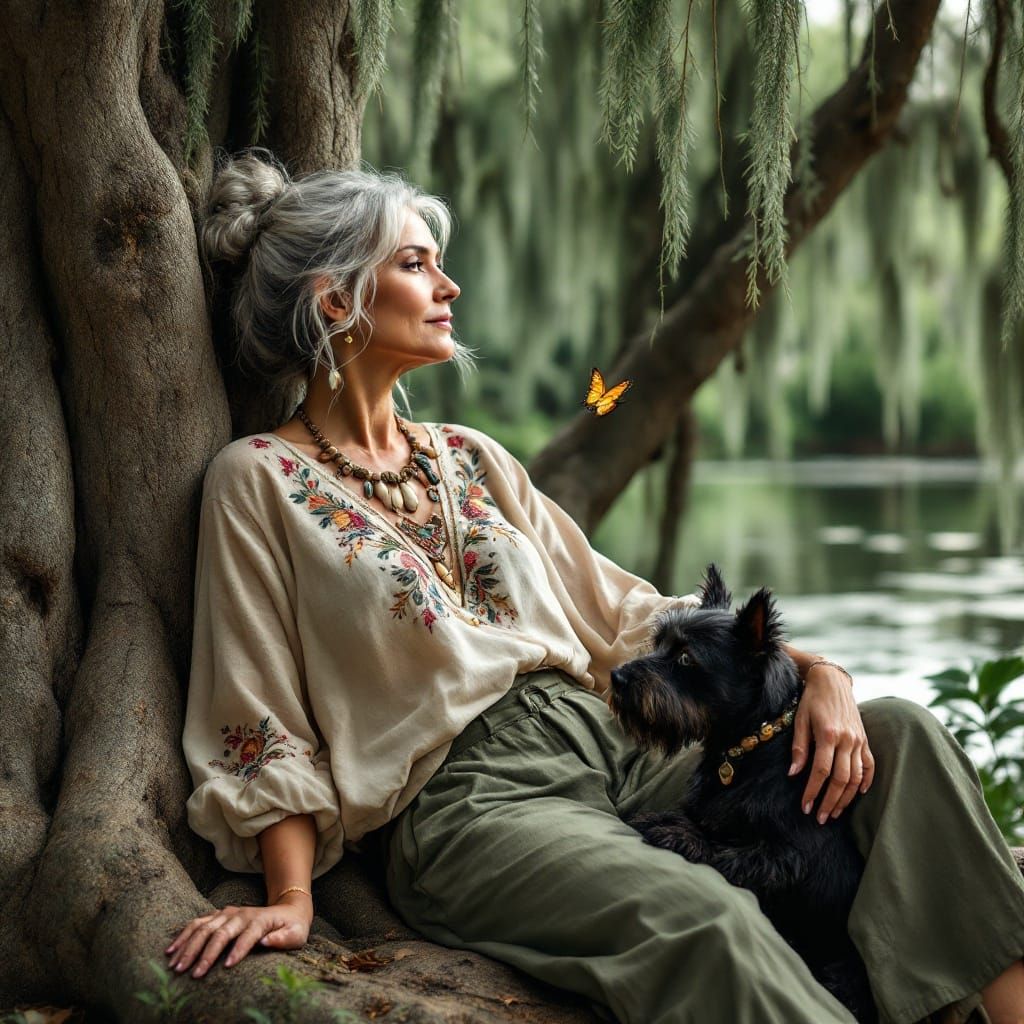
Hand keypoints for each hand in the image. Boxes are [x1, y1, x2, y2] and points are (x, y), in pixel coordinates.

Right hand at [164, 894, 312, 978]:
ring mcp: (228, 913)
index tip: (227, 967)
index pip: (248, 935)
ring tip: (176, 966)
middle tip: (193, 974)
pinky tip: (171, 951)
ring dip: (189, 946)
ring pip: (204, 927)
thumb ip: (283, 939)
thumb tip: (266, 943)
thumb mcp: (296, 934)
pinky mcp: (218, 915)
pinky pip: (197, 924)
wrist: (287, 908)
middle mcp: (241, 914)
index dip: (239, 950)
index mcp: (261, 920)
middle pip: (221, 932)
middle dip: (206, 953)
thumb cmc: (292, 927)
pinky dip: (183, 936)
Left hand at [788, 664, 874, 823]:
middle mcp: (847, 740)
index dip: (813, 791)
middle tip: (819, 817)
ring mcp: (859, 740)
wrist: (832, 680)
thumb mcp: (800, 719)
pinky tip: (859, 793)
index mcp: (828, 734)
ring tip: (834, 812)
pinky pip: (870, 765)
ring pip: (856, 777)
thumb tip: (794, 773)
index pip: (821, 771)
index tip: (805, 806)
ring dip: (847, 798)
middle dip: (830, 801)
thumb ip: (799, 747)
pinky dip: (867, 781)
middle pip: (841, 780)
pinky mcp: (865, 739)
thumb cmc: (812, 699)